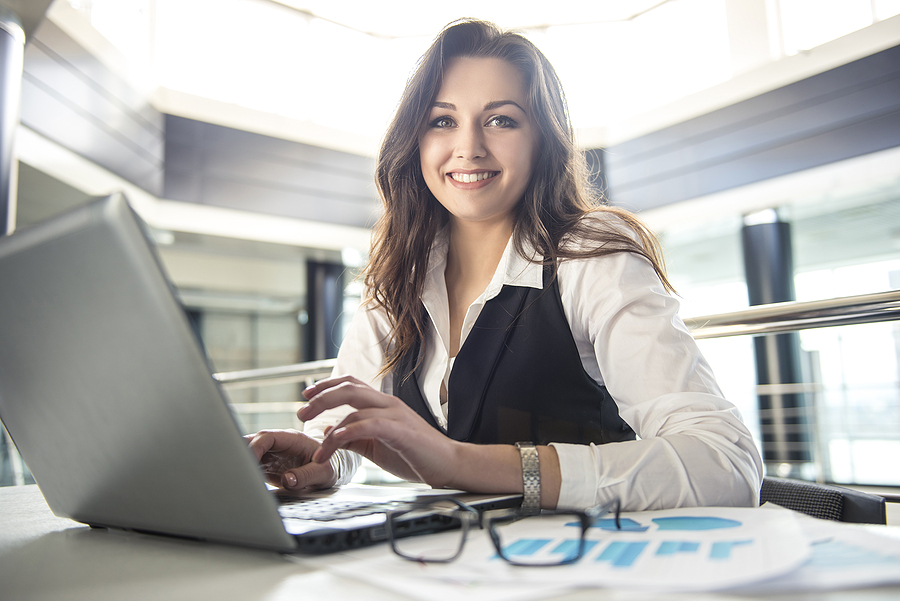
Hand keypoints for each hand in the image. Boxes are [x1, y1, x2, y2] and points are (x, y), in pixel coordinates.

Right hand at [245, 429, 336, 491]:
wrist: (329, 471)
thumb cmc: (328, 467)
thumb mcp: (323, 473)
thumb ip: (306, 476)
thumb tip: (287, 480)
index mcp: (292, 439)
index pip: (266, 437)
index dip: (254, 448)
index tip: (248, 464)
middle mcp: (278, 443)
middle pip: (251, 442)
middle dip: (240, 454)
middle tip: (235, 472)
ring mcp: (270, 453)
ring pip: (247, 453)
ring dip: (240, 464)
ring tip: (236, 480)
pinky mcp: (266, 465)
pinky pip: (249, 466)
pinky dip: (244, 473)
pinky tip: (242, 484)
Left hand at [299, 375, 460, 487]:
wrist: (449, 465)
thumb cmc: (416, 455)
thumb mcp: (377, 446)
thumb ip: (354, 438)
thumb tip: (329, 431)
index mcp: (383, 405)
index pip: (351, 384)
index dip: (326, 386)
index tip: (306, 395)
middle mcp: (388, 404)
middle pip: (349, 388)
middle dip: (321, 398)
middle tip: (301, 413)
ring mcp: (396, 415)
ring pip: (356, 407)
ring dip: (330, 428)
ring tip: (319, 449)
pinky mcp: (401, 431)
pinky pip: (370, 424)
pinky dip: (350, 430)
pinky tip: (336, 440)